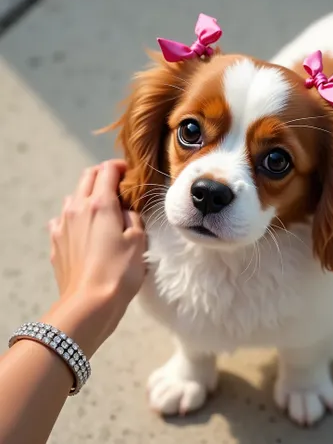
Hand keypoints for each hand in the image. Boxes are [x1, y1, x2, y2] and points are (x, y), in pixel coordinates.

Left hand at [46, 160, 146, 354]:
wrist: (89, 304)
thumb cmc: (120, 271)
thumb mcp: (138, 240)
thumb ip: (132, 217)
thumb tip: (125, 210)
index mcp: (100, 204)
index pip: (107, 170)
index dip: (120, 167)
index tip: (130, 174)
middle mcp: (77, 208)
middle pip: (87, 177)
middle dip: (103, 175)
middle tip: (119, 186)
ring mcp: (62, 225)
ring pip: (73, 197)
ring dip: (88, 195)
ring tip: (103, 210)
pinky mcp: (56, 242)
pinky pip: (63, 220)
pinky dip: (75, 217)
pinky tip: (84, 231)